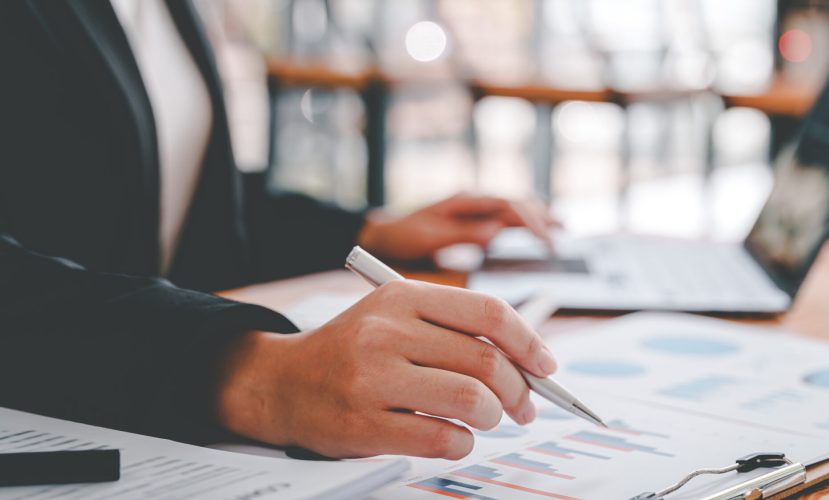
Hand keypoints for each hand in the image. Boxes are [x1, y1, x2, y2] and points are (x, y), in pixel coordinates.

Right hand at [214, 280, 557, 458]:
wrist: (280, 383)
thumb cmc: (352, 351)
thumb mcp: (395, 317)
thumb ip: (453, 330)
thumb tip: (527, 362)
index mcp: (401, 297)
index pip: (487, 312)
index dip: (528, 342)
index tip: (546, 366)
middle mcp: (386, 332)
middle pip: (486, 359)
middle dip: (519, 390)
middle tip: (524, 407)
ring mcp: (372, 378)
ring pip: (470, 399)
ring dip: (492, 416)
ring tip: (486, 420)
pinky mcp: (364, 423)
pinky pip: (442, 437)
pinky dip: (464, 443)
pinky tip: (456, 438)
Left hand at [357, 193, 558, 261]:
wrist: (384, 234)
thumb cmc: (404, 236)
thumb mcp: (429, 237)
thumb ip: (463, 234)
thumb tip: (496, 233)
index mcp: (465, 201)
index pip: (507, 205)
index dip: (530, 221)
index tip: (545, 239)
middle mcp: (474, 201)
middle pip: (517, 204)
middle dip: (541, 220)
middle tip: (558, 242)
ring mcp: (476, 209)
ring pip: (516, 207)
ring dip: (539, 216)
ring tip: (562, 228)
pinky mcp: (476, 220)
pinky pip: (508, 217)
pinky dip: (528, 222)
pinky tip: (542, 229)